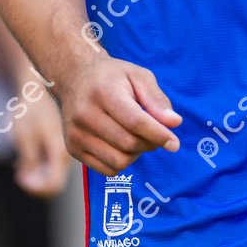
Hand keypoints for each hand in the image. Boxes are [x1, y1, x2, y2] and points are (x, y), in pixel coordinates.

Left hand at [12, 93, 70, 196]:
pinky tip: (25, 156)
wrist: (39, 88)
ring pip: (51, 176)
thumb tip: (29, 181)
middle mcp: (66, 154)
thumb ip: (29, 162)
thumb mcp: (25, 137)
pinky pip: (50, 166)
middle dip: (34, 184)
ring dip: (34, 176)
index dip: (35, 189)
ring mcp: (63, 151)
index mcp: (60, 153)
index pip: (53, 186)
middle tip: (19, 173)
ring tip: (21, 162)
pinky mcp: (58, 147)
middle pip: (54, 184)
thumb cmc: (32, 110)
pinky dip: (36, 167)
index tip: (20, 178)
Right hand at [56, 53, 181, 175]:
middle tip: (156, 134)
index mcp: (102, 92)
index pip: (135, 122)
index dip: (158, 134)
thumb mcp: (138, 76)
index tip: (174, 142)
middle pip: (128, 143)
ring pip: (118, 161)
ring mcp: (76, 134)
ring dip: (137, 154)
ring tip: (138, 137)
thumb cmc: (112, 77)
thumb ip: (156, 99)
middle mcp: (84, 114)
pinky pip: (107, 169)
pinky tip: (123, 145)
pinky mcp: (73, 148)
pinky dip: (122, 162)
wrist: (74, 78)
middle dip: (150, 143)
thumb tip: (174, 123)